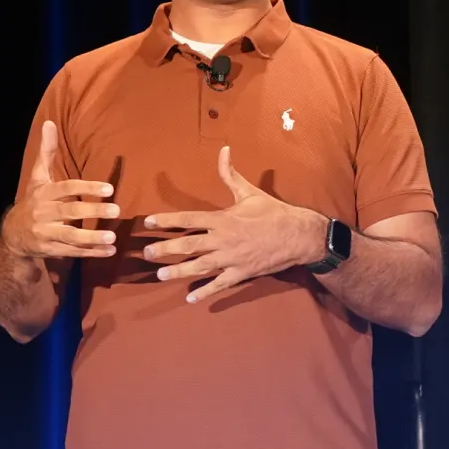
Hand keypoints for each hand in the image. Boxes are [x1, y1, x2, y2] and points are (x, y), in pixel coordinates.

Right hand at [6, 120, 119, 259]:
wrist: (12, 235)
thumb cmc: (33, 201)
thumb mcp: (37, 178)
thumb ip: (47, 152)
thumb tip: (49, 123)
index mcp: (43, 194)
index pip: (66, 188)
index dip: (87, 187)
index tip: (109, 189)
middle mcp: (43, 214)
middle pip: (70, 212)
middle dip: (93, 211)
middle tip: (116, 211)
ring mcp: (46, 234)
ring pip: (70, 236)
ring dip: (92, 238)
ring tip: (112, 238)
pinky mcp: (50, 250)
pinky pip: (73, 252)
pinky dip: (91, 253)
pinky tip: (110, 252)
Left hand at [140, 147, 327, 303]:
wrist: (301, 235)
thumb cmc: (273, 212)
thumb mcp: (249, 192)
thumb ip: (230, 174)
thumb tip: (223, 150)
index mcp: (223, 219)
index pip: (188, 219)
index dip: (167, 221)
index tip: (149, 222)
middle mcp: (224, 240)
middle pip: (188, 246)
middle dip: (165, 250)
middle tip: (147, 253)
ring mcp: (232, 259)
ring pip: (200, 267)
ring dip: (179, 272)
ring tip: (161, 275)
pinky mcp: (241, 273)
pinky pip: (220, 284)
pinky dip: (205, 292)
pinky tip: (190, 298)